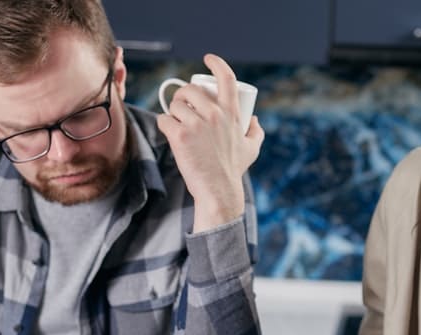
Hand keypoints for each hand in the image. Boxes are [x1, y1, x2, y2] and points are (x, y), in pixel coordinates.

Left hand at [156, 53, 264, 231]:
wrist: (218, 189)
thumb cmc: (233, 170)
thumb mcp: (252, 148)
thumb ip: (256, 132)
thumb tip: (254, 120)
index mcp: (231, 113)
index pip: (226, 78)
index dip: (217, 63)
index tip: (208, 59)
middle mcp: (214, 114)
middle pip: (190, 90)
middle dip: (182, 95)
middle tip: (182, 107)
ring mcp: (196, 124)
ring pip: (175, 105)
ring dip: (173, 112)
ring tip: (177, 124)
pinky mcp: (179, 135)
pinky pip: (164, 120)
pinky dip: (164, 125)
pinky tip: (170, 133)